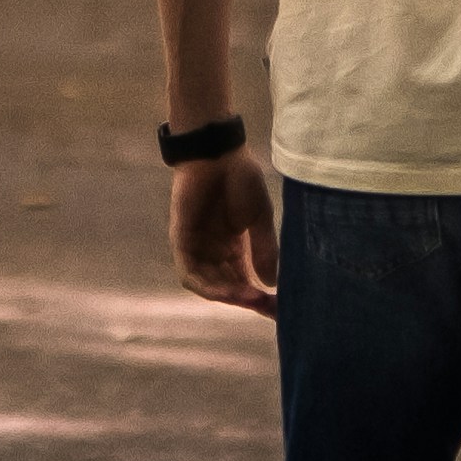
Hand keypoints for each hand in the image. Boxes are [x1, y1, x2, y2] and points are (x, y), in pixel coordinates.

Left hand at [171, 150, 280, 315]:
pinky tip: (226, 292)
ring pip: (209, 284)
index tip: (278, 309)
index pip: (243, 281)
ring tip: (250, 299)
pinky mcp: (182, 240)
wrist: (217, 152)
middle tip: (266, 307)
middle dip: (246, 300)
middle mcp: (213, 251)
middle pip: (227, 287)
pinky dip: (207, 286)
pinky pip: (190, 273)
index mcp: (232, 246)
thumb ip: (265, 249)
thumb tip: (272, 283)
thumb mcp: (259, 218)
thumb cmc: (239, 178)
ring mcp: (196, 247)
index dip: (259, 297)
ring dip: (228, 296)